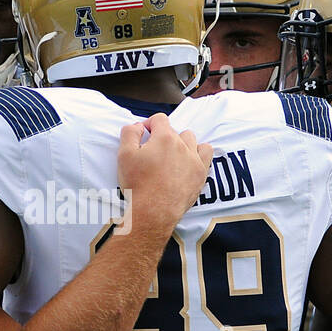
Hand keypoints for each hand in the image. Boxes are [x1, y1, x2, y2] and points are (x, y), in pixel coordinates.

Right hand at [116, 113, 211, 236]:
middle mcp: (182, 145)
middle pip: (175, 131)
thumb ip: (130, 133)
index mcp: (164, 138)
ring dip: (182, 143)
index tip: (144, 134)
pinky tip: (189, 161)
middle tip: (154, 153)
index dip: (150, 124)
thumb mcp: (124, 155)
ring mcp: (194, 159)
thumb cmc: (138, 184)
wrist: (153, 211)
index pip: (160, 119)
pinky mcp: (201, 174)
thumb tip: (138, 126)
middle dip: (164, 137)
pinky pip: (207, 153)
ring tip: (172, 156)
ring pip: (192, 139)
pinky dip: (199, 153)